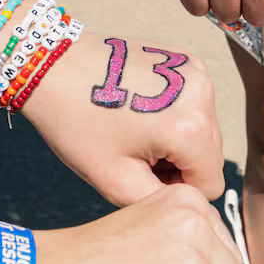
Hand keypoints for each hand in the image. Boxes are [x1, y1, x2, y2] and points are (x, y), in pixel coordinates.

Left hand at [22, 31, 225, 205]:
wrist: (52, 66)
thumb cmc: (75, 123)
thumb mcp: (115, 181)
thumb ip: (162, 202)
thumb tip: (190, 205)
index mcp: (190, 128)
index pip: (211, 184)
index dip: (175, 188)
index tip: (139, 173)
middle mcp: (203, 95)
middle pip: (210, 156)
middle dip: (177, 163)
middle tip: (132, 152)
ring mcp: (196, 71)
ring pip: (204, 130)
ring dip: (176, 139)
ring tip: (134, 130)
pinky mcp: (185, 59)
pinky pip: (194, 104)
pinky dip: (172, 113)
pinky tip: (138, 108)